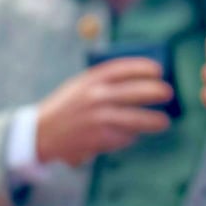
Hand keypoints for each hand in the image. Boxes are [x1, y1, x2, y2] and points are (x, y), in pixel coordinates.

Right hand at [36, 57, 171, 165]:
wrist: (39, 133)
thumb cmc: (63, 109)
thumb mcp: (77, 86)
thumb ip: (102, 81)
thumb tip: (138, 80)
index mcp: (90, 80)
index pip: (125, 68)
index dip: (145, 68)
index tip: (158, 70)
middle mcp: (95, 96)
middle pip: (139, 91)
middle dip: (158, 93)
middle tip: (166, 94)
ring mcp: (98, 118)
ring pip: (137, 118)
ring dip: (154, 121)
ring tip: (162, 122)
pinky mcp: (99, 137)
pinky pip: (125, 136)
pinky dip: (130, 137)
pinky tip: (130, 136)